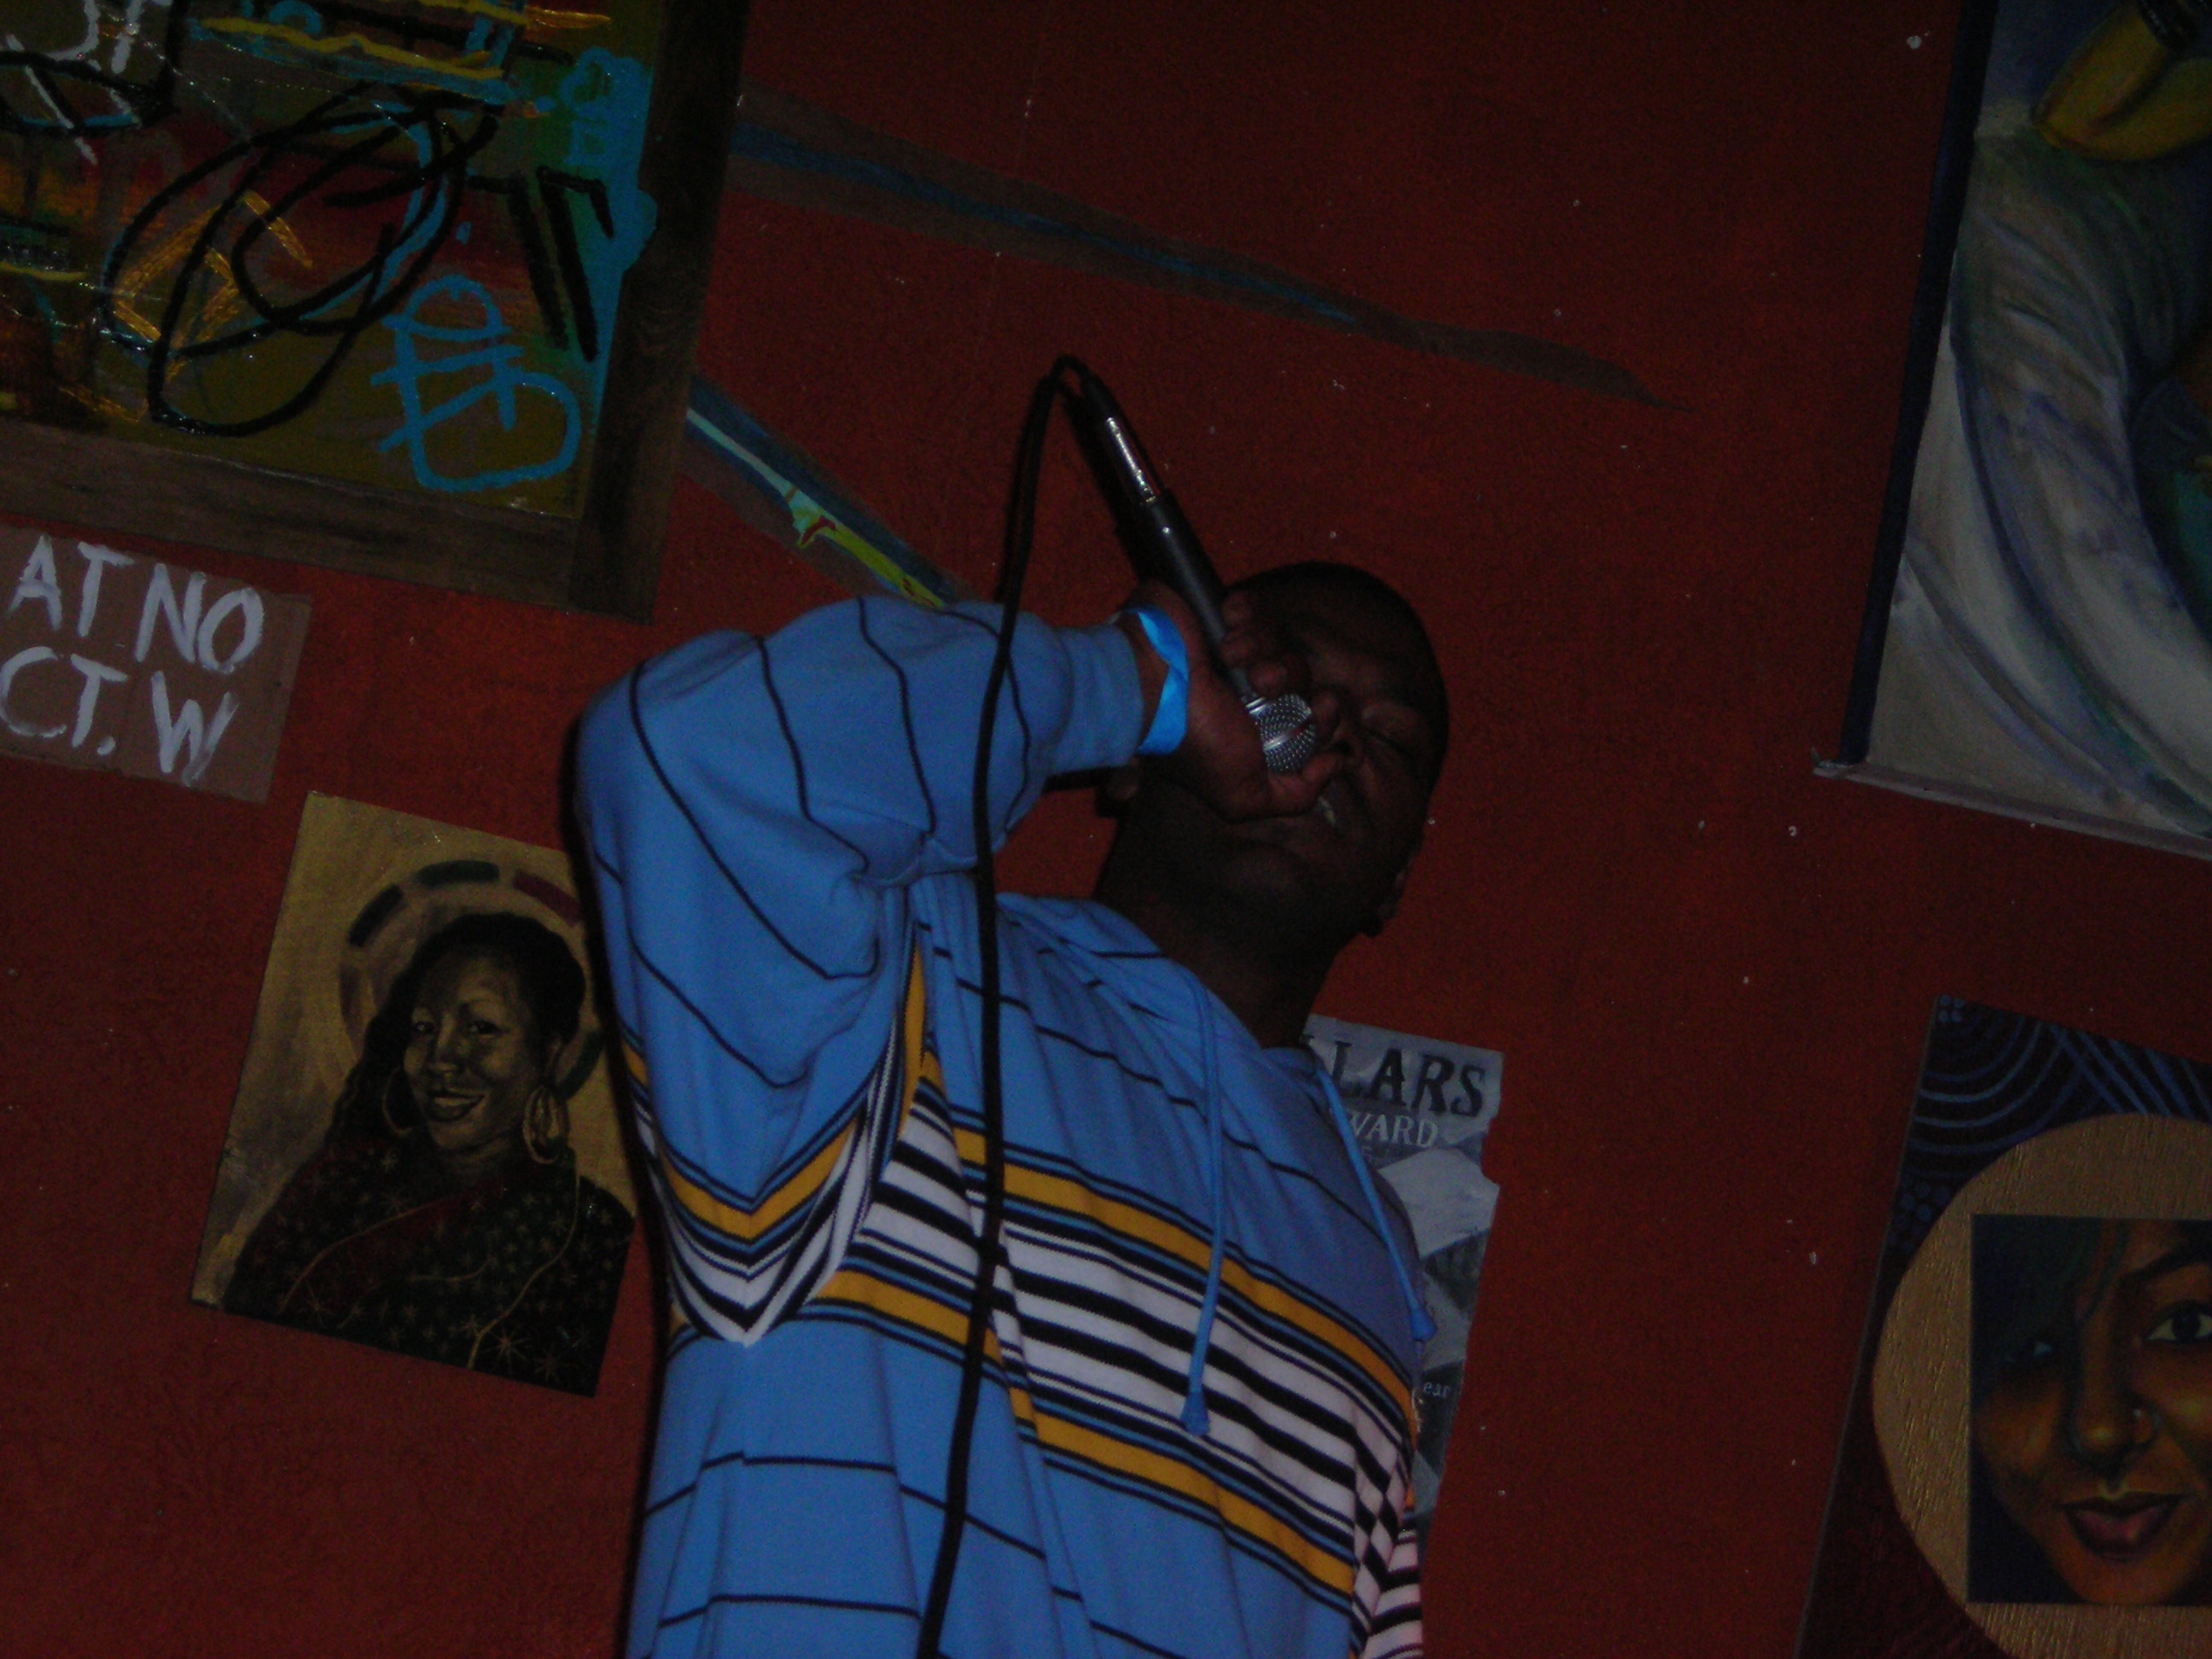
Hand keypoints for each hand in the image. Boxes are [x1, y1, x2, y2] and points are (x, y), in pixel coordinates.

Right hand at [1115, 580, 1342, 819]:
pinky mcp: (1220, 617)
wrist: (1145, 681)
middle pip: (1303, 677)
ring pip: (1281, 641)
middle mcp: (1245, 696)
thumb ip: (1293, 794)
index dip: (1324, 715)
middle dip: (1291, 678)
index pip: (1311, 721)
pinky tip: (1224, 628)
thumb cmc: (1191, 738)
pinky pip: (1256, 606)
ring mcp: (1233, 655)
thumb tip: (1334, 764)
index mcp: (1254, 734)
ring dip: (1262, 647)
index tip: (1320, 707)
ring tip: (1232, 656)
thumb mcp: (1241, 793)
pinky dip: (1245, 614)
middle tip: (1264, 681)